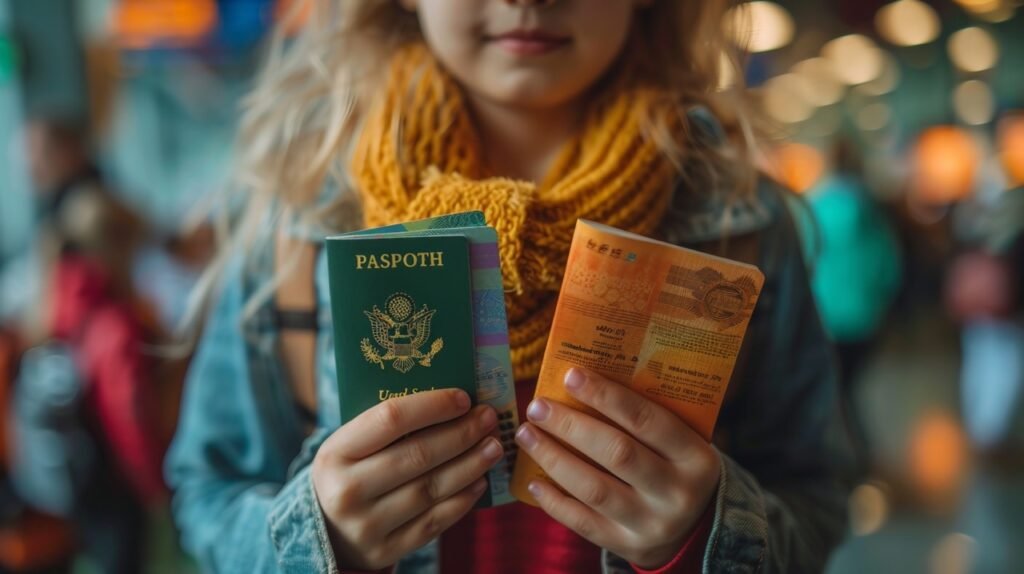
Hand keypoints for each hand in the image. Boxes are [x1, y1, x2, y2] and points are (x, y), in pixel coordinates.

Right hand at [312, 389, 502, 569]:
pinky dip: (462, 500)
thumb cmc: (348, 474)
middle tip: (489, 418)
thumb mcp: (350, 447)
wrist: (324, 532)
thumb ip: (387, 427)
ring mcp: (366, 525)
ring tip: (493, 447)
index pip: (390, 419)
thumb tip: (451, 402)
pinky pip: (434, 522)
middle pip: (417, 454)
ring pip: (431, 489)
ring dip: (470, 465)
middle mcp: (347, 490)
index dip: (432, 406)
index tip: (463, 398)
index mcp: (335, 453)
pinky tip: (479, 481)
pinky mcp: (385, 550)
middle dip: (461, 433)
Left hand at [515, 368, 719, 568]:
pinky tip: (533, 480)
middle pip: (616, 453)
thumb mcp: (681, 443)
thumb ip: (646, 418)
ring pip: (594, 488)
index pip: (646, 420)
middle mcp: (676, 493)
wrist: (698, 528)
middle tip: (538, 406)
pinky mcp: (628, 546)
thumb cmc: (678, 468)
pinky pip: (582, 522)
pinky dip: (554, 500)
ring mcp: (652, 524)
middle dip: (570, 426)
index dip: (606, 396)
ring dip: (553, 458)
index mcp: (695, 456)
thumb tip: (584, 381)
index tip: (571, 375)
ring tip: (526, 435)